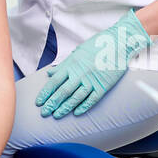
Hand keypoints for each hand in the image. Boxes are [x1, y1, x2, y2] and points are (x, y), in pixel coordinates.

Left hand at [35, 10, 151, 117]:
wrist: (119, 42)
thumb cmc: (98, 45)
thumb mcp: (77, 52)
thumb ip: (63, 65)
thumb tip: (50, 73)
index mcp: (72, 64)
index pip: (54, 82)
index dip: (45, 93)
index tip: (38, 102)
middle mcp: (80, 73)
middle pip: (62, 91)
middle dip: (52, 103)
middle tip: (44, 113)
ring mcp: (92, 80)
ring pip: (76, 97)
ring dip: (65, 107)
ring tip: (56, 115)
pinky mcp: (104, 85)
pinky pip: (92, 99)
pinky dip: (83, 106)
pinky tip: (76, 113)